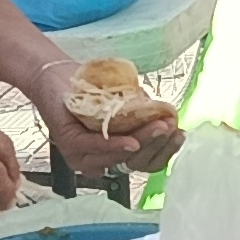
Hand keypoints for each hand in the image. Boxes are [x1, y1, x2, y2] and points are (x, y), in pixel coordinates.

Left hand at [36, 84, 181, 185]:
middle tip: (171, 128)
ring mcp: (83, 157)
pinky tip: (131, 142)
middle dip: (157, 145)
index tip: (180, 133)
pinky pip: (95, 149)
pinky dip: (114, 146)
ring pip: (118, 157)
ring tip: (159, 128)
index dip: (166, 151)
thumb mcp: (127, 104)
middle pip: (135, 163)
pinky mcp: (69, 145)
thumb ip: (144, 116)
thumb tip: (171, 119)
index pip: (147, 163)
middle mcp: (100, 162)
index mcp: (116, 155)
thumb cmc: (93, 91)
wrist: (59, 76)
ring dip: (142, 143)